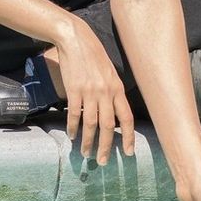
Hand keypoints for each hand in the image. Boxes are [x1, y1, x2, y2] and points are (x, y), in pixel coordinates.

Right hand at [56, 16, 134, 165]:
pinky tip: (72, 135)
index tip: (129, 152)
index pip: (127, 118)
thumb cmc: (93, 54)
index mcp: (117, 88)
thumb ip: (112, 90)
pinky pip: (75, 114)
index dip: (129, 137)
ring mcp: (89, 92)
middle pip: (109, 126)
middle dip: (107, 147)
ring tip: (86, 153)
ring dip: (88, 141)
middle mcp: (106, 92)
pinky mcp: (74, 90)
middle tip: (103, 161)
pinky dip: (73, 127)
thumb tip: (114, 110)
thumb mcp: (109, 71)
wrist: (75, 39)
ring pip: (91, 124)